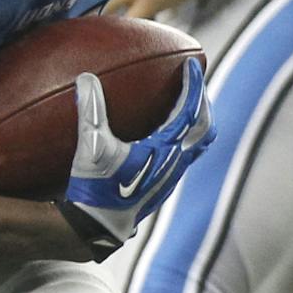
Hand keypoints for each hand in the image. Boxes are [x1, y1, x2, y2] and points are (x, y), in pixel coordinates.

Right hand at [55, 60, 213, 258]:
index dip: (192, 85)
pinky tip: (163, 136)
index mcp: (165, 149)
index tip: (190, 65)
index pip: (190, 110)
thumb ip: (90, 110)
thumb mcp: (91, 145)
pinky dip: (183, 138)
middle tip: (194, 84)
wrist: (98, 227)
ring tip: (186, 108)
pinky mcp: (162, 186)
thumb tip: (86, 77)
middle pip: (205, 127)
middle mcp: (175, 162)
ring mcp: (171, 176)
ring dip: (197, 122)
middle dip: (203, 103)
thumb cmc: (96, 188)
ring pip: (198, 144)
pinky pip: (184, 156)